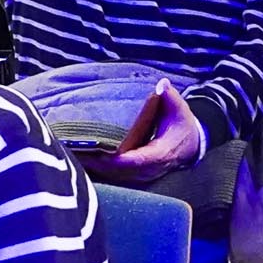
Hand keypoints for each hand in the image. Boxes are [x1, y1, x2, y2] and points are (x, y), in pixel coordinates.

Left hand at [81, 80, 205, 186]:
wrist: (188, 145)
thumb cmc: (180, 125)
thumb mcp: (179, 109)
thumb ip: (170, 97)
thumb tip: (162, 85)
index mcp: (160, 154)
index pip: (137, 161)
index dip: (118, 159)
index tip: (100, 152)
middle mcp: (149, 169)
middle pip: (119, 172)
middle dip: (98, 164)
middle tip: (76, 151)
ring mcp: (140, 175)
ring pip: (114, 176)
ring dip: (94, 167)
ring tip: (73, 154)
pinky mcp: (132, 175)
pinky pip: (112, 175)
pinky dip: (97, 168)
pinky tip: (81, 158)